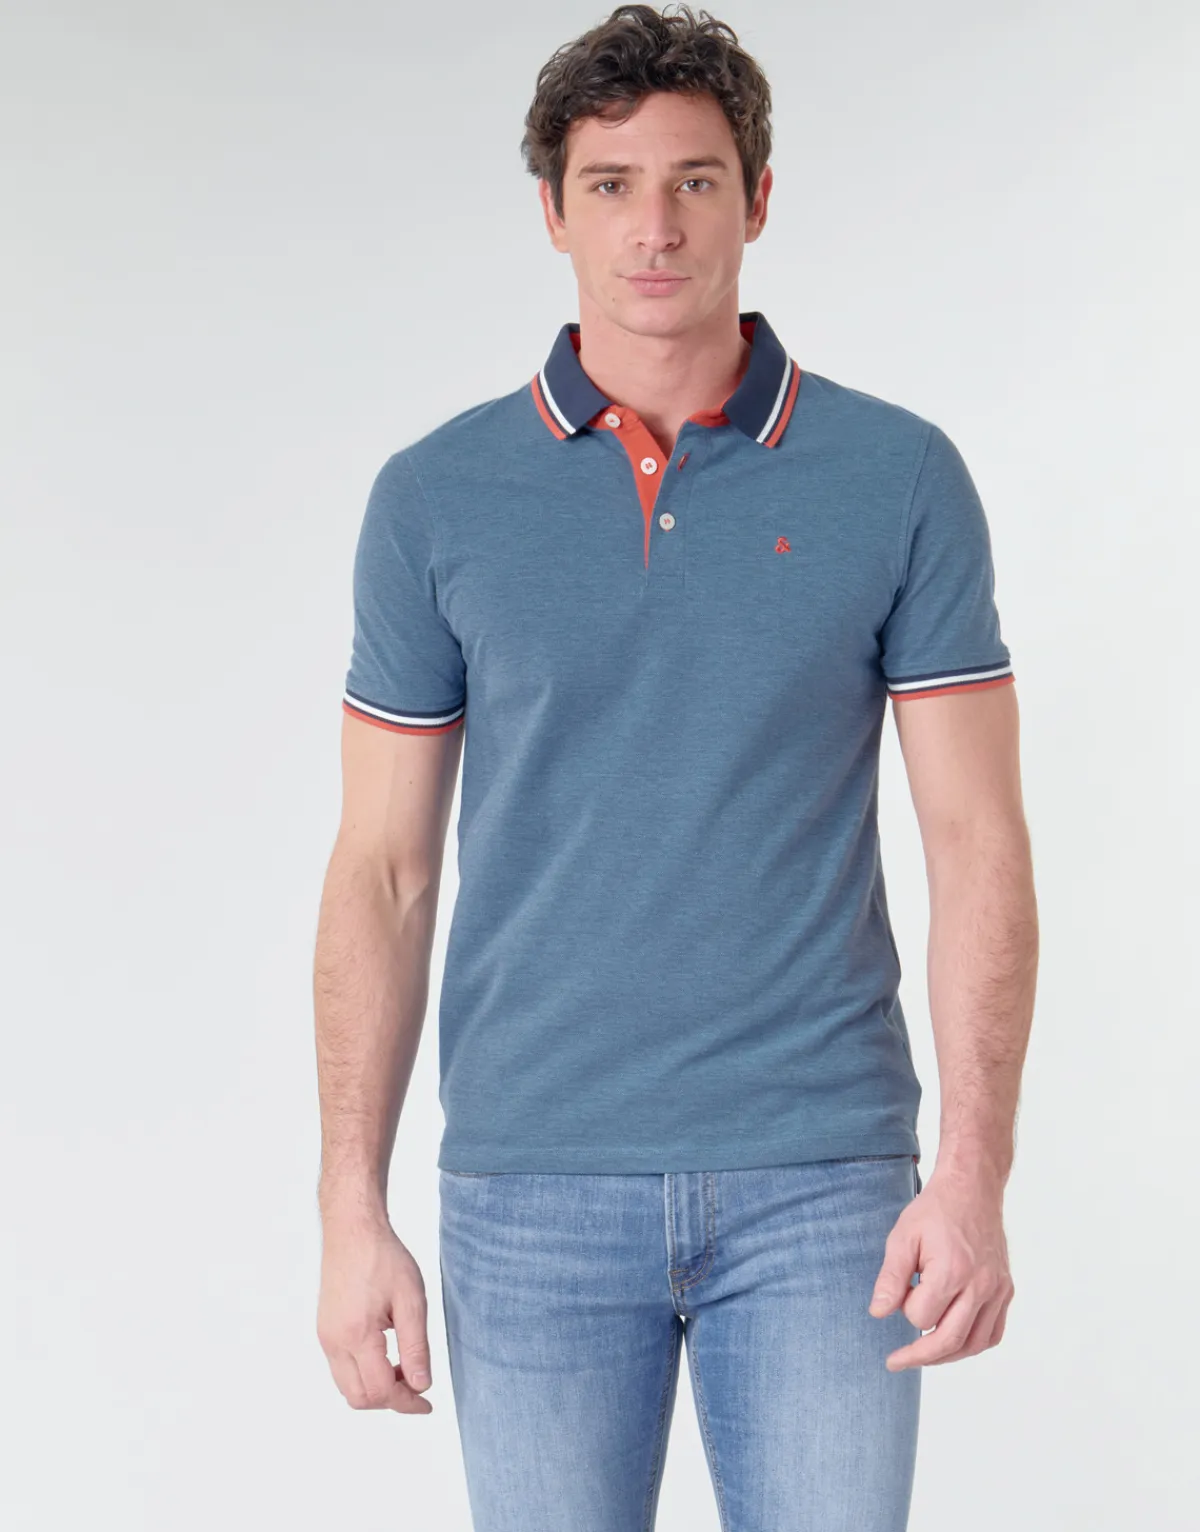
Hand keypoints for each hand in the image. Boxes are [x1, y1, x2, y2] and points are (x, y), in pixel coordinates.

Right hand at [317, 1213, 434, 1412]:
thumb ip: (416, 1346)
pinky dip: (364, 1374)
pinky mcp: (325, 1330)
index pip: (381, 1391)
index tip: (427, 1403)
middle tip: (417, 1386)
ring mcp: (326, 1337)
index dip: (407, 1403)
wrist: (353, 1230)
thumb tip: (422, 1386)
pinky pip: (341, 1369)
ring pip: (347, 1387)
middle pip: (359, 1398)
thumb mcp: (412, 1300)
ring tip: (404, 1369)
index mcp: (357, 1335)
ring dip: (376, 1389)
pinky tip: (386, 1356)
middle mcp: (334, 1342)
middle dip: (390, 1401)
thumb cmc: (384, 1258)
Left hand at [867, 1165, 1014, 1369]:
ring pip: (974, 1344)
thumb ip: (890, 1279)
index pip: (921, 1317)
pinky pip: (993, 1333)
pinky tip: (952, 1342)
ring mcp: (997, 1289)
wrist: (972, 1189)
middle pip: (950, 1340)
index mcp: (952, 1271)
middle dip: (919, 1356)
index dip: (905, 1309)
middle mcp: (980, 1285)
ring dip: (946, 1355)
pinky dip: (972, 1344)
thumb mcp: (902, 1237)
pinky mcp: (1006, 1289)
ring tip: (923, 1355)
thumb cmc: (934, 1211)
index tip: (900, 1292)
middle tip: (895, 1361)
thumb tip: (878, 1314)